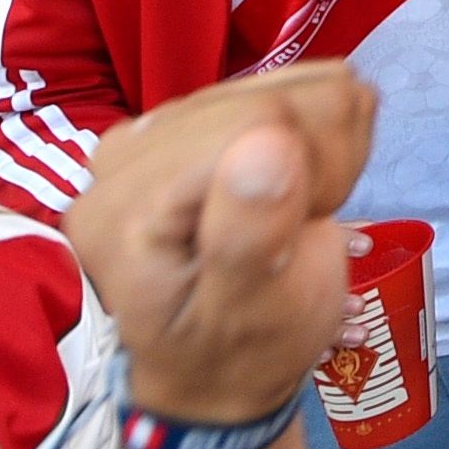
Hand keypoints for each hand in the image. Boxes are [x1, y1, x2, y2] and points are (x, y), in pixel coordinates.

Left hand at [64, 65, 378, 424]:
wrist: (221, 365)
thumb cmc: (238, 352)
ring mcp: (160, 132)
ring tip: (303, 206)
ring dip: (324, 145)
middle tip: (309, 223)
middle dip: (319, 159)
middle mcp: (125, 158)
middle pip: (269, 99)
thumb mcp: (248, 316)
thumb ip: (248, 237)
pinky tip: (300, 178)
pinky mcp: (195, 117)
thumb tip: (270, 141)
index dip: (311, 168)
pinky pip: (292, 83)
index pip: (253, 125)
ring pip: (289, 85)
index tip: (312, 227)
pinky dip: (321, 129)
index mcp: (124, 209)